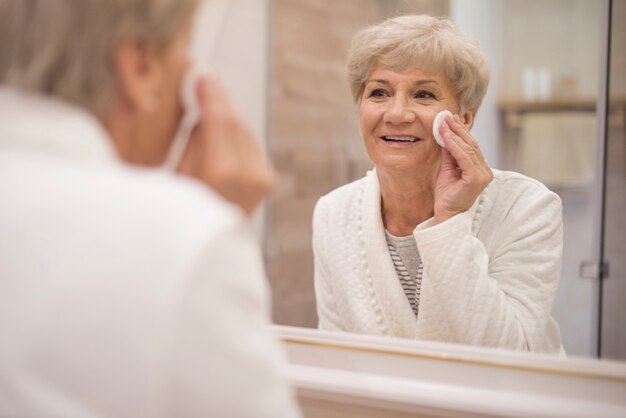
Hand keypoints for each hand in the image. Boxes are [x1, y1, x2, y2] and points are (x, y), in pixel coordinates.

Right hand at [177, 75, 275, 215]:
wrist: (210, 246)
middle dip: (220, 100)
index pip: (219, 120)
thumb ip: (193, 139)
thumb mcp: (177, 175)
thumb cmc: (183, 211)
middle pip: (235, 122)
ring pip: (245, 131)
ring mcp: (261, 179)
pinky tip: (222, 134)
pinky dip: (237, 135)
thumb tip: (203, 109)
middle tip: (207, 81)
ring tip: (210, 107)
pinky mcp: (268, 181)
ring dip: (228, 117)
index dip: (212, 95)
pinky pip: (251, 145)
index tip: (203, 76)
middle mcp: (247, 176)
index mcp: (220, 174)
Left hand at [433, 114, 492, 223]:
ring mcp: (483, 175)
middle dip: (458, 128)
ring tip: (443, 122)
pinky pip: (464, 157)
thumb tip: (446, 133)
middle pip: (472, 144)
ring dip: (454, 134)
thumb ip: (450, 153)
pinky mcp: (476, 179)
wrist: (446, 214)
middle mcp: (485, 171)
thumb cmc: (447, 194)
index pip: (471, 146)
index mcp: (480, 168)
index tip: (450, 118)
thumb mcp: (448, 168)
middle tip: (446, 115)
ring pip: (468, 149)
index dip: (461, 131)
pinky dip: (454, 145)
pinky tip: (445, 136)